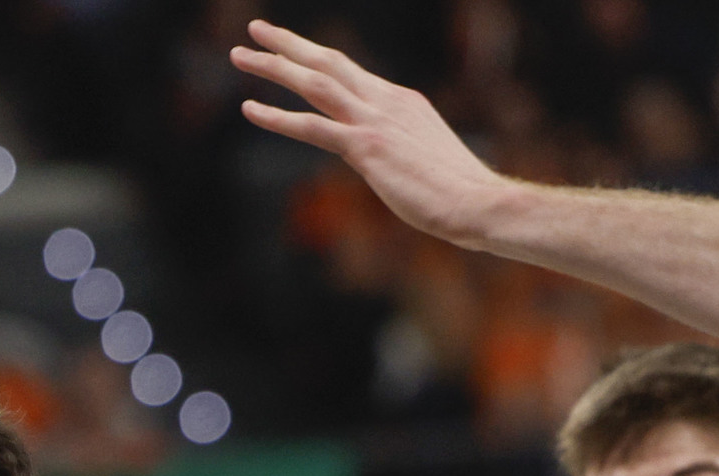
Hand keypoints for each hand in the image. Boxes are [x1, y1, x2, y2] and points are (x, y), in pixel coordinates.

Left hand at [229, 21, 514, 245]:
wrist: (479, 202)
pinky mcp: (366, 147)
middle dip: (289, 44)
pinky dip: (277, 117)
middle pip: (329, 61)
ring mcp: (375, 121)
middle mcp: (386, 101)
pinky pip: (311, 127)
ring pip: (315, 82)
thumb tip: (392, 162)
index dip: (318, 60)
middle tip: (256, 30)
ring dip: (274, 67)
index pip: (352, 73)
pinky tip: (249, 109)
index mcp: (402, 100)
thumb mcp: (428, 158)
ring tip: (239, 57)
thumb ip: (403, 150)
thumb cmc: (460, 192)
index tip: (295, 53)